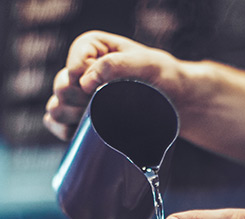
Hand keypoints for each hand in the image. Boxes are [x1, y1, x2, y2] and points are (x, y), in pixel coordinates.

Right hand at [43, 31, 180, 140]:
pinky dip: (62, 131)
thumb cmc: (166, 78)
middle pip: (61, 88)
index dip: (83, 81)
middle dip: (78, 101)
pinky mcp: (84, 117)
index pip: (74, 65)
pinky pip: (57, 124)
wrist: (179, 102)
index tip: (100, 89)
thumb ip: (118, 65)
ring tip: (94, 121)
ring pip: (56, 107)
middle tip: (102, 107)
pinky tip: (78, 134)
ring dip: (69, 117)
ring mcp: (82, 96)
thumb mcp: (149, 65)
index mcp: (94, 49)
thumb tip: (85, 81)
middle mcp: (83, 71)